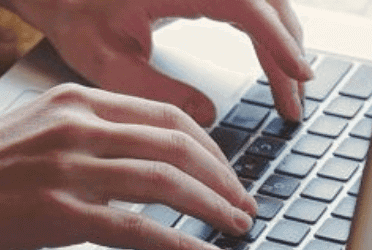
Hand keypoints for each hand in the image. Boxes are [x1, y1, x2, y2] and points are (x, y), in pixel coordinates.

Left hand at [0, 0, 313, 123]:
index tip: (299, 78)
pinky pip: (246, 0)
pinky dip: (264, 28)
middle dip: (287, 52)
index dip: (279, 45)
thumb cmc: (72, 15)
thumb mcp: (108, 62)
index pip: (247, 9)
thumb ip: (160, 91)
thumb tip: (209, 116)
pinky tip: (268, 57)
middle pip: (266, 2)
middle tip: (294, 102)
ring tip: (286, 86)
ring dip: (280, 39)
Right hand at [0, 84, 257, 249]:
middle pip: (177, 144)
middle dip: (222, 177)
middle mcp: (78, 126)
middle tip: (244, 203)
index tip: (226, 172)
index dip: (208, 147)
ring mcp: (70, 168)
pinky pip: (139, 228)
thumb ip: (89, 132)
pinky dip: (181, 243)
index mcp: (75, 101)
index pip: (164, 116)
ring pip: (167, 182)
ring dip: (212, 207)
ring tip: (237, 228)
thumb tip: (142, 155)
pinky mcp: (60, 212)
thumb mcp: (37, 128)